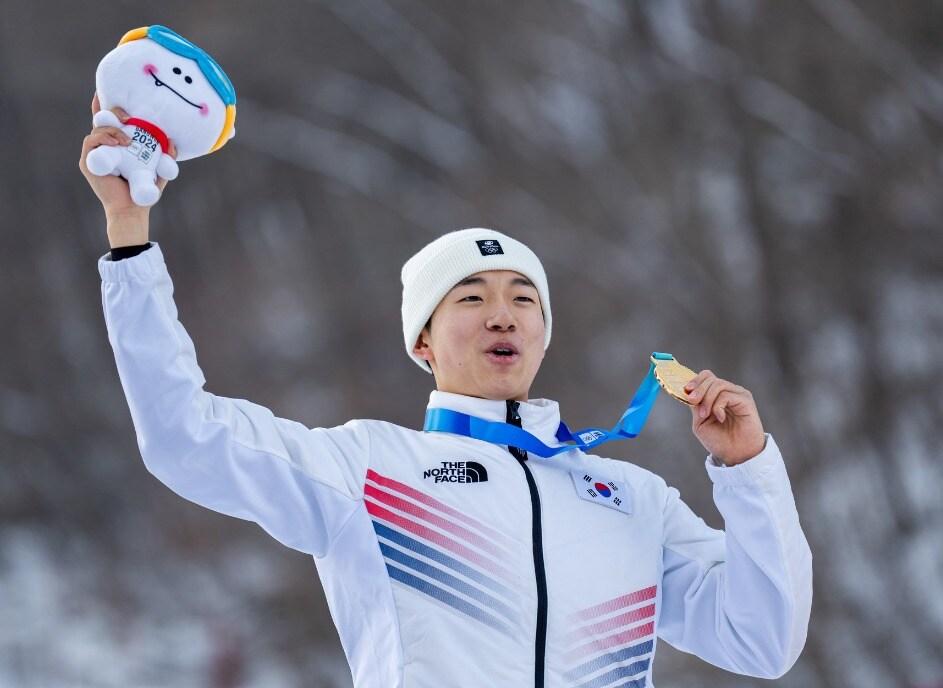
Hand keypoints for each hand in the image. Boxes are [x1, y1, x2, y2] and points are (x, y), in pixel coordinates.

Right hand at [78, 93, 176, 236]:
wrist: (133, 209)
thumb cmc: (145, 190)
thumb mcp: (159, 169)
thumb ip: (166, 155)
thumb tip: (172, 142)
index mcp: (118, 144)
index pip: (112, 120)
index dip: (109, 103)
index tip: (112, 92)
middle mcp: (104, 145)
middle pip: (102, 119)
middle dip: (112, 111)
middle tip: (127, 115)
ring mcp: (94, 153)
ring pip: (97, 129)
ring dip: (112, 129)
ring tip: (127, 139)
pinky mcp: (88, 162)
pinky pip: (90, 141)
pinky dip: (103, 138)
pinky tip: (118, 143)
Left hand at [684, 369, 765, 465]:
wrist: (735, 455)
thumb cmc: (719, 440)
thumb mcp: (700, 422)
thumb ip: (695, 406)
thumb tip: (688, 391)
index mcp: (716, 395)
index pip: (706, 377)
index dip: (695, 380)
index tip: (686, 390)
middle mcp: (727, 392)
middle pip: (710, 378)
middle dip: (698, 389)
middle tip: (692, 401)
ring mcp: (737, 395)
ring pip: (717, 384)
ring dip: (707, 399)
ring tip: (705, 415)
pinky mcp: (745, 400)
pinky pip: (726, 395)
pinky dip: (718, 406)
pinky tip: (720, 418)